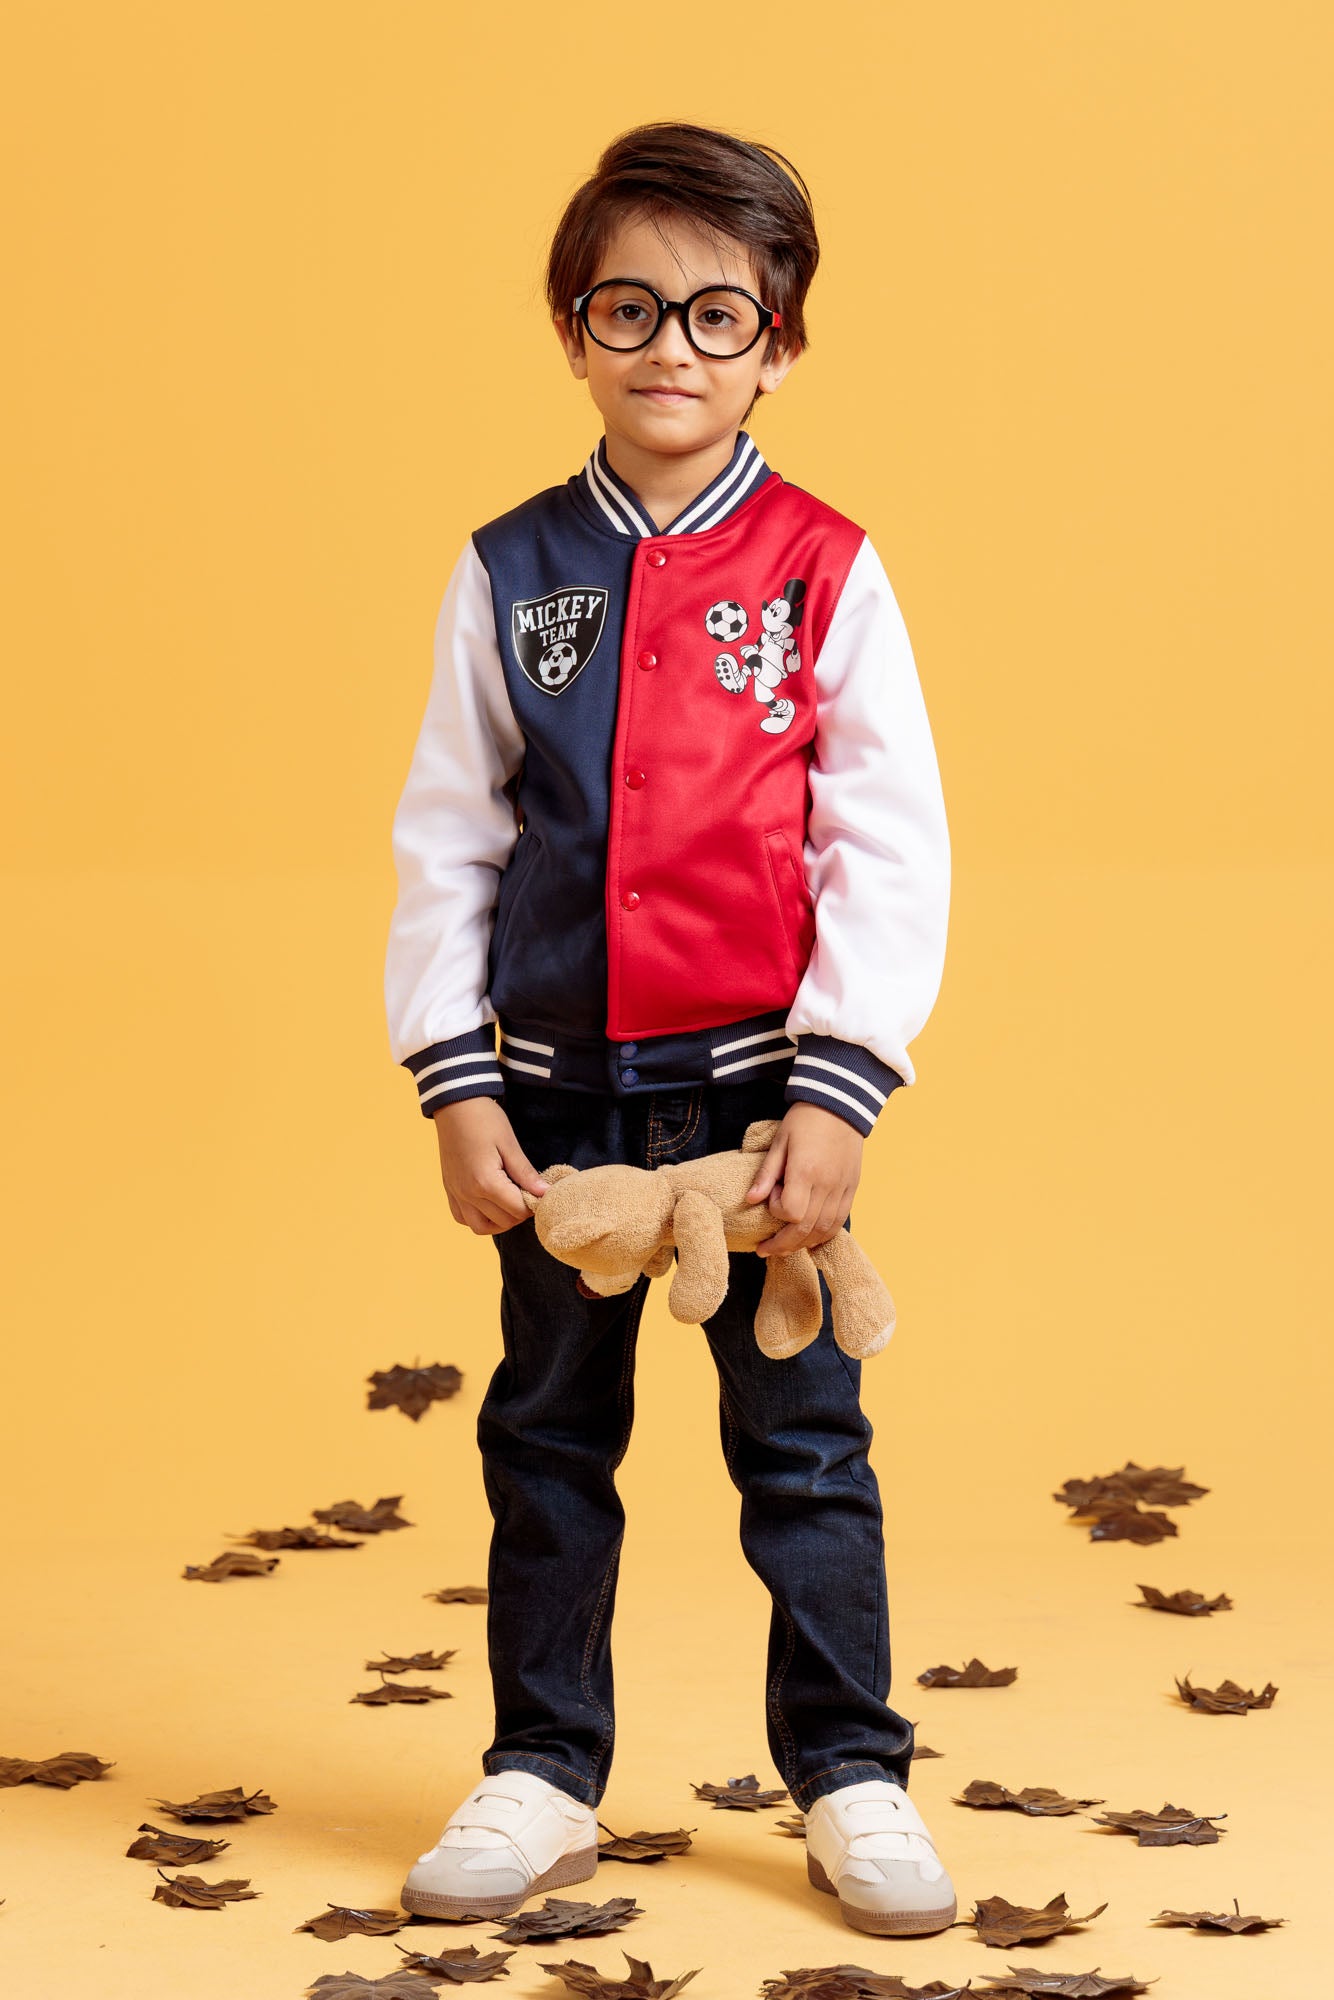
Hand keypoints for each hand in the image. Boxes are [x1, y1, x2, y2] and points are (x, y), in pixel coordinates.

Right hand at [432, 1098, 548, 1234]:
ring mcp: (456, 1193)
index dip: (534, 1205)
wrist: (455, 1104)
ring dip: (499, 1222)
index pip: (518, 1211)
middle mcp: (467, 1193)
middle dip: (520, 1213)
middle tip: (528, 1195)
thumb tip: (545, 1194)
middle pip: (502, 1221)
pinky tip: (489, 1205)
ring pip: (480, 1227)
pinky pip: (462, 1218)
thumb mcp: (510, 1144)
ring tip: (511, 1204)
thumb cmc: (484, 1119)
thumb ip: (526, 1173)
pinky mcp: (449, 1190)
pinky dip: (478, 1218)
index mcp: (485, 1182)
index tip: (541, 1194)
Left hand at [744, 1101, 863, 1256]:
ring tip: (785, 1247)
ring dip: (803, 1244)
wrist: (840, 1104)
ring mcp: (842, 1189)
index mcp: (806, 1171)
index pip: (791, 1213)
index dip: (777, 1212)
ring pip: (824, 1231)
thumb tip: (750, 1200)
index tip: (772, 1197)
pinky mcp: (852, 1189)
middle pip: (806, 1229)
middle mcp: (827, 1185)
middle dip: (783, 1245)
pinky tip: (809, 1238)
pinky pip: (839, 1222)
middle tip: (764, 1250)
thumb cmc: (806, 1120)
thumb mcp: (780, 1141)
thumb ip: (766, 1174)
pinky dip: (824, 1235)